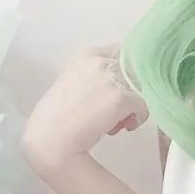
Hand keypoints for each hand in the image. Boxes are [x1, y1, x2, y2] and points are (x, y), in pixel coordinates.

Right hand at [21, 45, 147, 178]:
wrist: (49, 140)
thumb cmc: (60, 118)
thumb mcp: (77, 84)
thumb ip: (100, 76)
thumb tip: (129, 80)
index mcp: (87, 55)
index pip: (125, 53)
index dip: (130, 74)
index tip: (125, 91)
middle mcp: (99, 60)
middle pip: (138, 69)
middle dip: (134, 90)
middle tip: (122, 110)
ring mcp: (110, 76)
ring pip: (143, 86)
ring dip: (137, 105)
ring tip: (120, 121)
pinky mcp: (120, 96)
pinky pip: (145, 104)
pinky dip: (138, 118)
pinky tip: (121, 127)